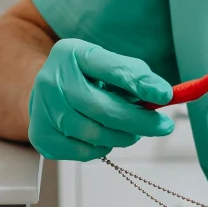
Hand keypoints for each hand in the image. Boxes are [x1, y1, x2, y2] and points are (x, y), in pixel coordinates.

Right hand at [28, 37, 174, 161]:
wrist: (46, 90)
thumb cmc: (83, 77)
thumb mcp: (107, 65)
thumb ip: (134, 75)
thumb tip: (163, 95)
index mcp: (71, 54)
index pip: (110, 69)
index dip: (139, 83)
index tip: (166, 95)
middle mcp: (51, 80)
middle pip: (102, 109)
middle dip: (138, 121)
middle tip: (162, 126)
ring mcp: (42, 110)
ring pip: (93, 134)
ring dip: (121, 136)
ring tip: (131, 131)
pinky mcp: (41, 136)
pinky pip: (82, 152)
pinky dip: (101, 148)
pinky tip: (104, 137)